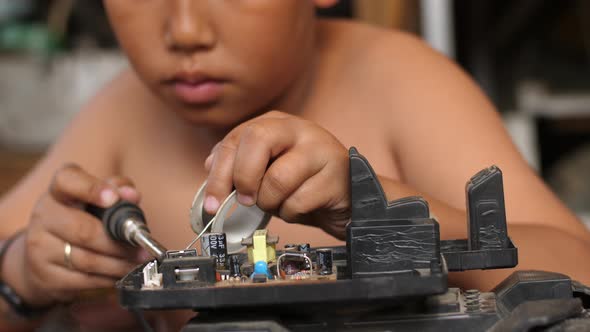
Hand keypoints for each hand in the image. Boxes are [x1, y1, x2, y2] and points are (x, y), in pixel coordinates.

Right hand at [3, 164, 146, 308]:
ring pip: (87, 260)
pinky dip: (109, 278)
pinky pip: (84, 280)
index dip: (91, 189)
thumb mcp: (97, 199)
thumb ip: (118, 190)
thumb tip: (132, 195)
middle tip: (143, 248)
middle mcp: (44, 216)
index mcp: (59, 191)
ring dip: (119, 264)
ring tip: (139, 262)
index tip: (114, 198)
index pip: (68, 181)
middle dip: (119, 243)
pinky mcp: (45, 276)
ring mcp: (40, 247)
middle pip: (84, 231)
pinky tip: (122, 274)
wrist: (43, 256)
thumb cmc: (82, 220)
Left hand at [204, 111, 350, 238]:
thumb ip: (239, 166)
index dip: (218, 173)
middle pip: (256, 140)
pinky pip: (299, 201)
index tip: (212, 202)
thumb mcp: (268, 171)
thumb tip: (209, 168)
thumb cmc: (304, 184)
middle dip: (243, 177)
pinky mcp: (336, 173)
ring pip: (277, 178)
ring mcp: (320, 148)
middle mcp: (298, 128)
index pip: (235, 138)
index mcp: (275, 124)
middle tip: (246, 200)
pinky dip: (293, 213)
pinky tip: (303, 207)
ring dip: (271, 202)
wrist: (349, 197)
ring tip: (282, 203)